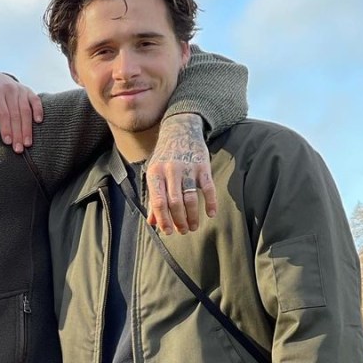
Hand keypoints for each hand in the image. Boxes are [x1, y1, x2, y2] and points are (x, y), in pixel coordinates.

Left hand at [0, 73, 43, 152]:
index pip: (3, 113)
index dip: (6, 128)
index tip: (8, 142)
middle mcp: (10, 89)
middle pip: (16, 114)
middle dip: (18, 133)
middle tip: (18, 149)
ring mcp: (21, 90)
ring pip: (26, 110)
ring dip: (28, 128)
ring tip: (27, 143)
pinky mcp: (29, 91)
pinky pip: (36, 101)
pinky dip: (39, 110)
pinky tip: (39, 122)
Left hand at [146, 113, 216, 233]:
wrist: (181, 130)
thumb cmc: (164, 157)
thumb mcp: (154, 174)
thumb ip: (153, 198)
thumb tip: (152, 222)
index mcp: (155, 174)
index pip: (158, 202)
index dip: (163, 219)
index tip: (167, 232)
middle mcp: (170, 171)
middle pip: (175, 203)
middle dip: (179, 221)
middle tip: (182, 231)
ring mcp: (187, 168)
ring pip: (190, 198)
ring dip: (192, 216)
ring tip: (193, 227)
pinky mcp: (203, 166)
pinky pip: (208, 188)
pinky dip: (210, 202)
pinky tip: (210, 214)